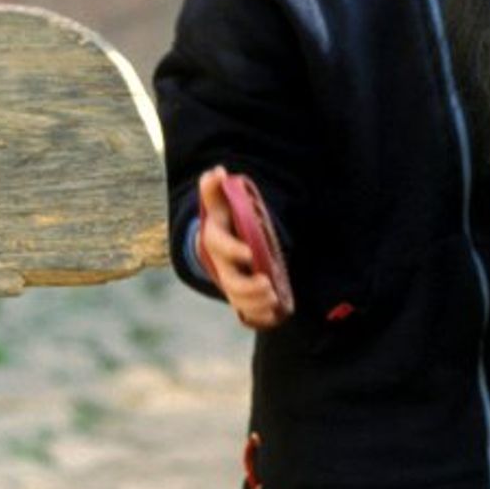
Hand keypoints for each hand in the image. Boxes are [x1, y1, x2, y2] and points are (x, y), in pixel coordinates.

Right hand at [197, 165, 286, 329]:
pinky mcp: (241, 297)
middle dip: (247, 286)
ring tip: (272, 298)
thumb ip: (215, 190)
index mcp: (215, 242)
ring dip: (254, 303)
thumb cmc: (223, 222)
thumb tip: (215, 171)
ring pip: (239, 300)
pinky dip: (259, 317)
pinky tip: (274, 315)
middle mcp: (221, 266)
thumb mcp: (220, 204)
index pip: (219, 246)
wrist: (218, 247)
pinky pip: (248, 312)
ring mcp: (231, 283)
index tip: (251, 253)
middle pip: (229, 281)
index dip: (234, 250)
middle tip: (267, 284)